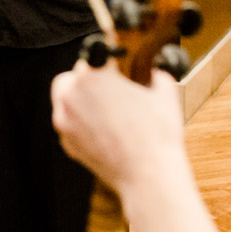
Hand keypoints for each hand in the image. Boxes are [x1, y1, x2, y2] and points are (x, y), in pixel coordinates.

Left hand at [52, 60, 230, 231]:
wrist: (149, 175)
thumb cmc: (158, 133)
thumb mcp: (165, 92)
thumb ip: (157, 74)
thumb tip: (156, 71)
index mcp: (93, 77)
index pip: (94, 55)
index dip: (106, 57)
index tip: (113, 61)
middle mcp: (71, 97)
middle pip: (71, 78)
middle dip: (86, 80)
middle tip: (107, 86)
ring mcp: (65, 123)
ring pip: (65, 102)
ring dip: (80, 101)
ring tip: (106, 108)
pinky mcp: (68, 144)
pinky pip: (69, 125)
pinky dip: (81, 124)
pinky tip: (104, 130)